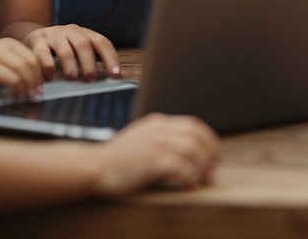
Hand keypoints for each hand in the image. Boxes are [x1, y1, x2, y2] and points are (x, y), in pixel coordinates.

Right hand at [0, 38, 43, 95]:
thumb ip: (15, 66)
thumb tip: (37, 83)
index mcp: (9, 43)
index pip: (34, 57)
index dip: (40, 74)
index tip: (41, 87)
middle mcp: (4, 46)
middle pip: (31, 63)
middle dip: (37, 81)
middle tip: (37, 95)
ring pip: (23, 70)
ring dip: (28, 86)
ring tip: (28, 97)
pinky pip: (11, 78)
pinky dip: (17, 89)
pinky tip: (16, 96)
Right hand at [25, 23, 120, 80]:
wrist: (33, 36)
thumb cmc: (61, 47)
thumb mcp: (76, 47)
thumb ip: (89, 58)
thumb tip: (106, 79)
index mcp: (83, 33)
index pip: (101, 42)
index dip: (110, 58)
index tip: (115, 74)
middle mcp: (69, 31)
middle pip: (83, 44)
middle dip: (89, 63)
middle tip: (91, 78)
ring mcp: (53, 36)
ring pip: (65, 50)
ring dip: (71, 65)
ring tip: (73, 78)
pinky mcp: (37, 42)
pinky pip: (43, 54)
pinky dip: (48, 66)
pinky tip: (51, 77)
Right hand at [96, 113, 219, 195]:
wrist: (94, 167)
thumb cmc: (117, 158)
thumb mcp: (141, 137)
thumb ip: (160, 137)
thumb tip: (186, 148)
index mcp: (158, 123)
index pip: (193, 124)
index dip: (208, 139)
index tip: (213, 154)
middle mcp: (159, 131)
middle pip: (196, 136)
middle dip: (210, 153)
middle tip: (212, 170)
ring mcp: (155, 145)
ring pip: (192, 151)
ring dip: (202, 167)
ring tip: (202, 179)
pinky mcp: (151, 162)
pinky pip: (180, 168)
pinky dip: (189, 177)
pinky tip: (188, 185)